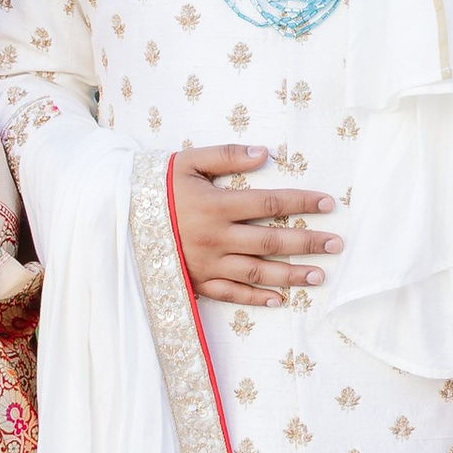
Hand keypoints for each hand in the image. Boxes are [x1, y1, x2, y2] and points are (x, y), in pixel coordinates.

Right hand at [169, 144, 341, 305]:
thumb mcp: (186, 162)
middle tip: (337, 245)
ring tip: (319, 274)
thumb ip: (225, 155)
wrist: (115, 217)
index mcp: (215, 205)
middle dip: (307, 242)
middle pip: (271, 240)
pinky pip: (230, 294)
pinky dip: (255, 299)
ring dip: (290, 274)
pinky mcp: (195, 281)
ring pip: (256, 272)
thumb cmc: (154, 186)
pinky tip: (279, 300)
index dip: (302, 202)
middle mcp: (215, 237)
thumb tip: (264, 153)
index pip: (270, 203)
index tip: (329, 204)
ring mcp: (206, 263)